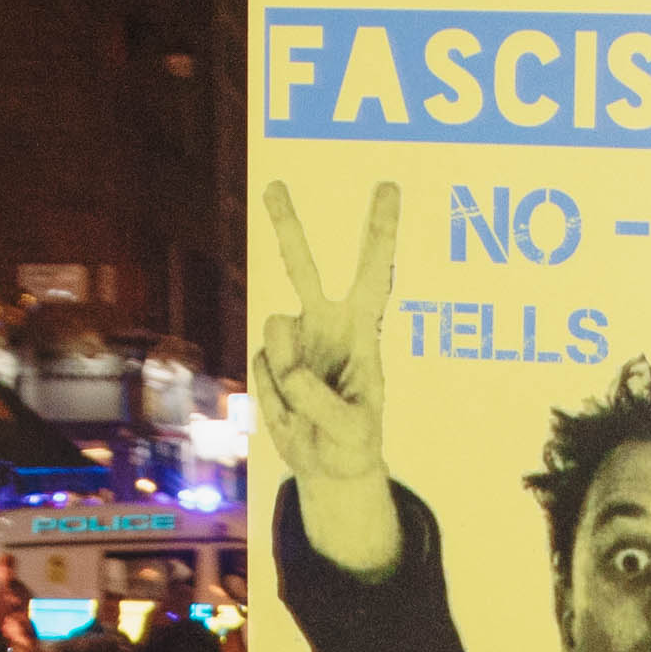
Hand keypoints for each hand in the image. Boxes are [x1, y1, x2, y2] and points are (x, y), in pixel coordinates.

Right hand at [253, 180, 403, 575]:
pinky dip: (275, 398)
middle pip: (302, 267)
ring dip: (288, 371)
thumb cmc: (353, 444)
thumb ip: (320, 400)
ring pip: (275, 328)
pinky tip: (293, 411)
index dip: (379, 231)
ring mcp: (294, 342)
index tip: (388, 186)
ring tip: (308, 405)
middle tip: (273, 186)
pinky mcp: (269, 362)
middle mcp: (326, 325)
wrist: (327, 466)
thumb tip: (283, 362)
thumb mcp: (352, 432)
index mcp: (362, 330)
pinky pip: (263, 371)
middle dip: (287, 225)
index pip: (373, 274)